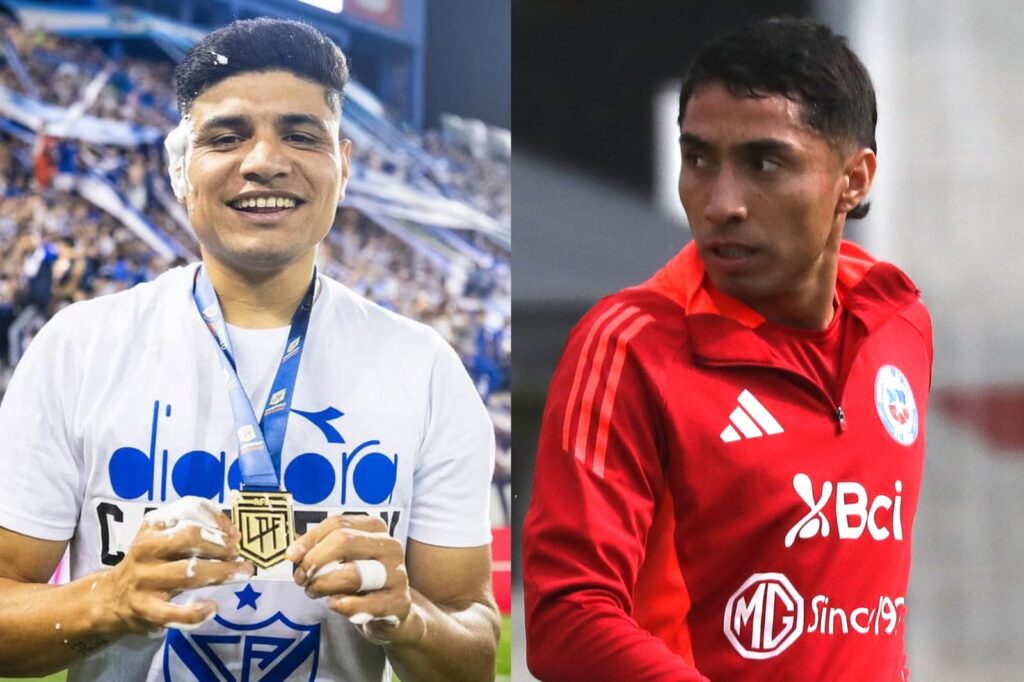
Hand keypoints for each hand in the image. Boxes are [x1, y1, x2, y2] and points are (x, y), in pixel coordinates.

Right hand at [101, 497, 254, 635]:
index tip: (235, 533)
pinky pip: (173, 613)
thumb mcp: (164, 538)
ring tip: (243, 573)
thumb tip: (235, 535)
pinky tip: (212, 608)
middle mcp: (146, 549)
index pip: (188, 509)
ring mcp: (144, 580)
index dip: (217, 518)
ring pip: (188, 572)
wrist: (111, 598)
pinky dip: (196, 612)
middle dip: (220, 544)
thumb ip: (195, 532)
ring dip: (222, 572)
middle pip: (189, 538)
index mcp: (153, 526)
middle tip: (239, 553)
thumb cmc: (151, 564)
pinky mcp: (145, 610)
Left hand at [286, 515, 420, 644]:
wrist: (393, 611)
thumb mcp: (341, 559)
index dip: (310, 539)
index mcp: (375, 528)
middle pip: (344, 541)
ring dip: (324, 584)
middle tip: (301, 578)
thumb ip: (318, 550)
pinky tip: (334, 604)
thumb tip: (294, 552)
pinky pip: (369, 604)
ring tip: (314, 592)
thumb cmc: (361, 580)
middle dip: (315, 561)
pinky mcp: (399, 602)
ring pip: (353, 573)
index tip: (292, 556)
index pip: (337, 524)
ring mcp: (397, 574)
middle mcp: (390, 546)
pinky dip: (346, 605)